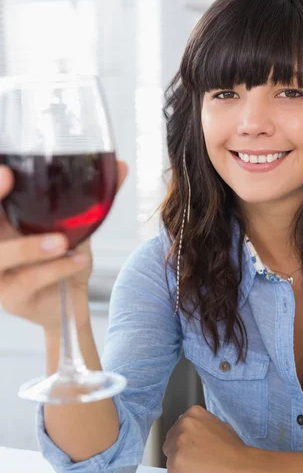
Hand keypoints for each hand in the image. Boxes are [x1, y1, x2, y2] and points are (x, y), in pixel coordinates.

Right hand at [0, 160, 127, 332]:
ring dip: (28, 246)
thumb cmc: (66, 262)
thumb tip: (120, 167)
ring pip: (0, 255)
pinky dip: (57, 268)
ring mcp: (0, 273)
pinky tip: (78, 260)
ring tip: (61, 242)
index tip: (6, 168)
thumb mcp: (78, 227)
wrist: (72, 305)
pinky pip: (29, 280)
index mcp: (6, 225)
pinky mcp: (13, 297)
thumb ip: (93, 199)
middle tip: (8, 177)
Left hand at [162, 405, 252, 472]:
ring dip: (184, 469)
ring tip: (205, 467)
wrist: (245, 468)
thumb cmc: (236, 453)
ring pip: (170, 462)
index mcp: (193, 413)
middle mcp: (184, 424)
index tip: (204, 450)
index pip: (176, 433)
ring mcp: (179, 442)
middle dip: (184, 456)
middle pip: (169, 446)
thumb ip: (199, 427)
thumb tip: (189, 435)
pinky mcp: (177, 461)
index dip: (190, 446)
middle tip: (205, 460)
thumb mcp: (218, 426)